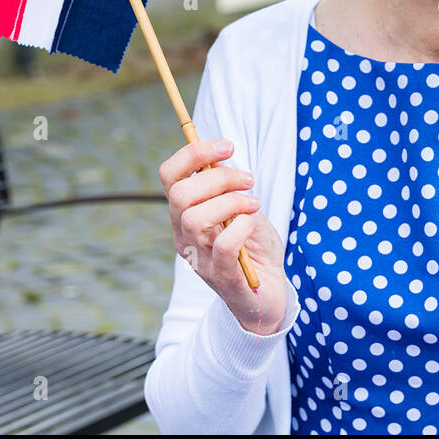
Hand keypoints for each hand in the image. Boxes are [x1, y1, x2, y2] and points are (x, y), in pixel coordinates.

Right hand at [158, 138, 288, 334]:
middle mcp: (184, 235)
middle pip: (180, 195)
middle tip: (248, 180)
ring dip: (232, 202)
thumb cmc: (253, 246)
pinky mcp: (221, 277)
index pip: (169, 175)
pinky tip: (253, 224)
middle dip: (219, 178)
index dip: (194, 153)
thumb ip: (227, 187)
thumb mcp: (241, 208)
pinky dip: (242, 226)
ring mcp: (199, 258)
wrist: (268, 292)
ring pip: (195, 218)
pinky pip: (223, 245)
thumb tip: (220, 154)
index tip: (227, 146)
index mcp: (184, 214)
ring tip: (253, 204)